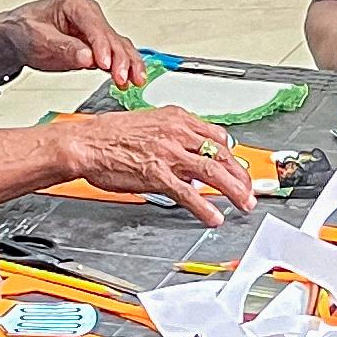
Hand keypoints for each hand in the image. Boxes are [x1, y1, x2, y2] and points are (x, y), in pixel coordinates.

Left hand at [0, 0, 145, 83]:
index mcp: (73, 4)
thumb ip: (64, 49)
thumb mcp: (38, 40)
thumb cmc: (23, 31)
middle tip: (122, 78)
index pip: (93, 25)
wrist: (15, 37)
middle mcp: (88, 13)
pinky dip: (125, 65)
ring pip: (118, 44)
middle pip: (111, 36)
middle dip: (119, 58)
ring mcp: (93, 28)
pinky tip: (133, 78)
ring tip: (136, 80)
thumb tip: (88, 58)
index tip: (105, 65)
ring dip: (129, 63)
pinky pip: (115, 53)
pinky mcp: (96, 44)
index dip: (102, 46)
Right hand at [54, 104, 252, 221]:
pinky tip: (213, 217)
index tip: (237, 168)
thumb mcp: (149, 126)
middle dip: (240, 176)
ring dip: (233, 191)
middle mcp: (177, 133)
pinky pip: (189, 193)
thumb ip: (174, 138)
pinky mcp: (158, 174)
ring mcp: (169, 154)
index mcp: (177, 119)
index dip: (231, 156)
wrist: (86, 142)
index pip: (216, 136)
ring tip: (244, 204)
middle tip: (249, 191)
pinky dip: (205, 207)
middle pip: (221, 155)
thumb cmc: (109, 136)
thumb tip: (191, 155)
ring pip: (213, 173)